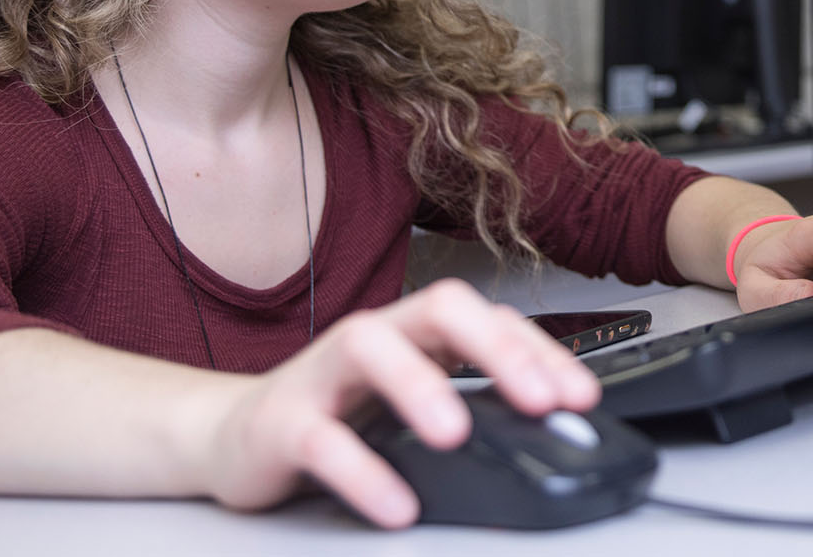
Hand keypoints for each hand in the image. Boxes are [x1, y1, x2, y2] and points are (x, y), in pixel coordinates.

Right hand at [195, 278, 597, 526]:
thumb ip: (470, 411)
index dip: (540, 351)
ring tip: (456, 435)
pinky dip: (362, 471)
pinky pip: (321, 439)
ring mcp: (322, 374)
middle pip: (437, 307)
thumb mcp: (409, 407)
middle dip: (494, 346)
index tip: (580, 399)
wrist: (231, 438)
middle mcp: (372, 339)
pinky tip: (396, 504)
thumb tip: (551, 441)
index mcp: (413, 334)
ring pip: (370, 348)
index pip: (488, 317)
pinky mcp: (281, 424)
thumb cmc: (335, 417)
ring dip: (420, 386)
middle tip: (537, 400)